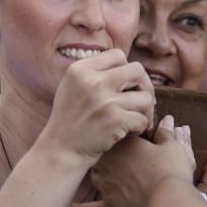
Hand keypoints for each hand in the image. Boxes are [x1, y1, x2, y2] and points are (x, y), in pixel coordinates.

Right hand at [42, 49, 154, 163]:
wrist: (61, 150)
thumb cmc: (69, 120)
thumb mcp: (71, 87)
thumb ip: (93, 72)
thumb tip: (125, 64)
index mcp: (80, 69)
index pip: (118, 55)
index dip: (126, 70)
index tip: (125, 85)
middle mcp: (92, 81)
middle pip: (137, 70)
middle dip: (144, 85)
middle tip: (140, 101)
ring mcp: (104, 101)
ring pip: (145, 97)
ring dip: (144, 111)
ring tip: (134, 119)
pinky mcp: (115, 120)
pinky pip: (143, 119)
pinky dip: (140, 128)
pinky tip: (129, 133)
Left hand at [75, 114, 193, 206]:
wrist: (168, 202)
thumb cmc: (171, 171)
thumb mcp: (172, 147)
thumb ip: (165, 133)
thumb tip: (165, 120)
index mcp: (124, 145)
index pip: (117, 134)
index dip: (123, 136)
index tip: (131, 139)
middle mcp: (109, 163)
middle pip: (101, 155)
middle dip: (107, 155)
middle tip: (119, 157)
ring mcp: (106, 185)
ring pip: (95, 176)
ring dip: (99, 175)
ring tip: (104, 174)